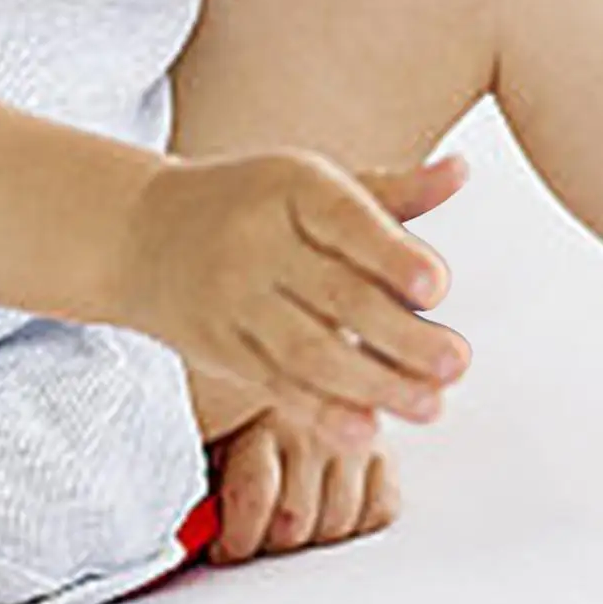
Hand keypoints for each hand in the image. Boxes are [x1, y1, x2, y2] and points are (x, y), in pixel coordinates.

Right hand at [116, 149, 469, 449]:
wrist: (140, 232)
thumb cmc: (255, 205)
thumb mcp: (313, 185)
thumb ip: (392, 193)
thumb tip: (462, 172)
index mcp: (291, 188)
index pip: (346, 221)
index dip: (391, 256)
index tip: (436, 289)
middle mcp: (258, 242)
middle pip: (337, 296)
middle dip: (400, 336)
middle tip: (456, 363)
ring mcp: (235, 300)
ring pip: (309, 351)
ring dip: (373, 385)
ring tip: (430, 406)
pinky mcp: (222, 349)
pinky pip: (276, 385)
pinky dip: (322, 413)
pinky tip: (366, 432)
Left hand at [207, 407, 399, 560]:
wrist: (296, 360)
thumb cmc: (241, 404)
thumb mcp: (212, 424)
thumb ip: (202, 466)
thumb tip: (191, 525)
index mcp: (262, 416)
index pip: (254, 498)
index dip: (235, 539)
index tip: (223, 549)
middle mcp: (314, 427)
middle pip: (296, 522)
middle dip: (268, 543)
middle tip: (253, 539)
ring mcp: (355, 440)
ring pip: (338, 524)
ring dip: (310, 537)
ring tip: (288, 524)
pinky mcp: (384, 451)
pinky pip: (381, 510)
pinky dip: (356, 522)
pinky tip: (330, 511)